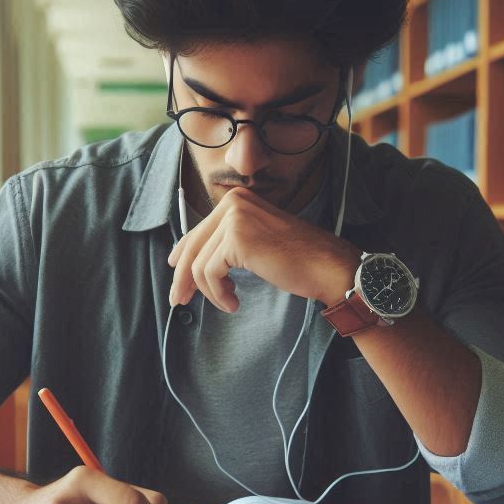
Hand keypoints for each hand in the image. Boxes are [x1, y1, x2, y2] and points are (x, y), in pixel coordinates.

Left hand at [167, 187, 359, 311]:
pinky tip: (233, 303)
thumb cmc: (297, 259)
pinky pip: (210, 274)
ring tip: (228, 302)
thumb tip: (191, 263)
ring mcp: (234, 219)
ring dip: (210, 292)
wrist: (326, 265)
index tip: (177, 278)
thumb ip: (228, 243)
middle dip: (183, 278)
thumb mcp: (256, 242)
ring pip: (199, 264)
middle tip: (178, 301)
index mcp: (237, 200)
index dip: (183, 257)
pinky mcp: (236, 239)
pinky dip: (218, 294)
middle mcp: (233, 203)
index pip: (198, 231)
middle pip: (192, 246)